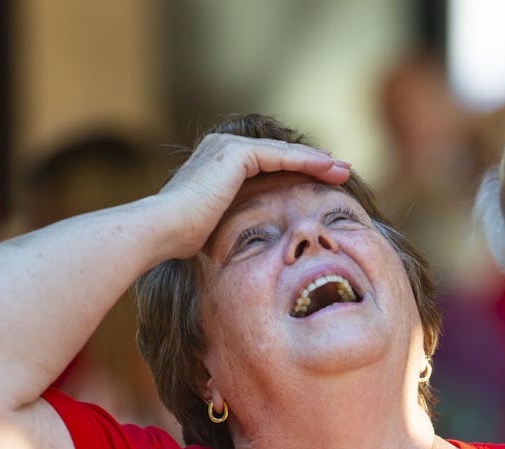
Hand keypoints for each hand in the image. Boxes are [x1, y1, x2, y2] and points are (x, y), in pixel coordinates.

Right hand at [155, 133, 350, 257]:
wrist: (160, 231)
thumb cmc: (182, 240)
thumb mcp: (215, 227)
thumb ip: (233, 222)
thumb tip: (249, 244)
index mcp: (218, 164)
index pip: (268, 165)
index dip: (298, 173)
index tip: (323, 183)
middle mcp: (221, 148)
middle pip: (280, 155)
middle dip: (313, 163)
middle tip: (342, 171)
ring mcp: (227, 147)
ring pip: (284, 153)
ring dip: (317, 161)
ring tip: (344, 170)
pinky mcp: (235, 154)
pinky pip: (280, 156)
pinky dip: (307, 162)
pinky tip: (330, 169)